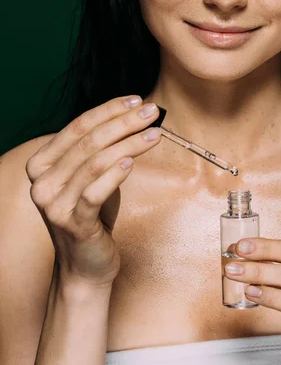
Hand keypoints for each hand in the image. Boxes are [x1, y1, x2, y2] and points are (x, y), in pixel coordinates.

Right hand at [26, 96, 161, 287]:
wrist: (85, 264)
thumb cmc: (92, 213)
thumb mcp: (88, 175)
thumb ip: (96, 148)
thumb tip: (132, 113)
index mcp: (41, 163)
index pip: (78, 126)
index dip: (109, 110)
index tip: (137, 100)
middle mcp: (42, 181)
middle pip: (89, 141)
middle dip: (124, 122)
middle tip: (153, 111)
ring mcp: (54, 204)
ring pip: (95, 162)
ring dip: (129, 144)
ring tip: (154, 134)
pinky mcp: (73, 223)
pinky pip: (95, 192)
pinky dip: (114, 175)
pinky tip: (131, 162)